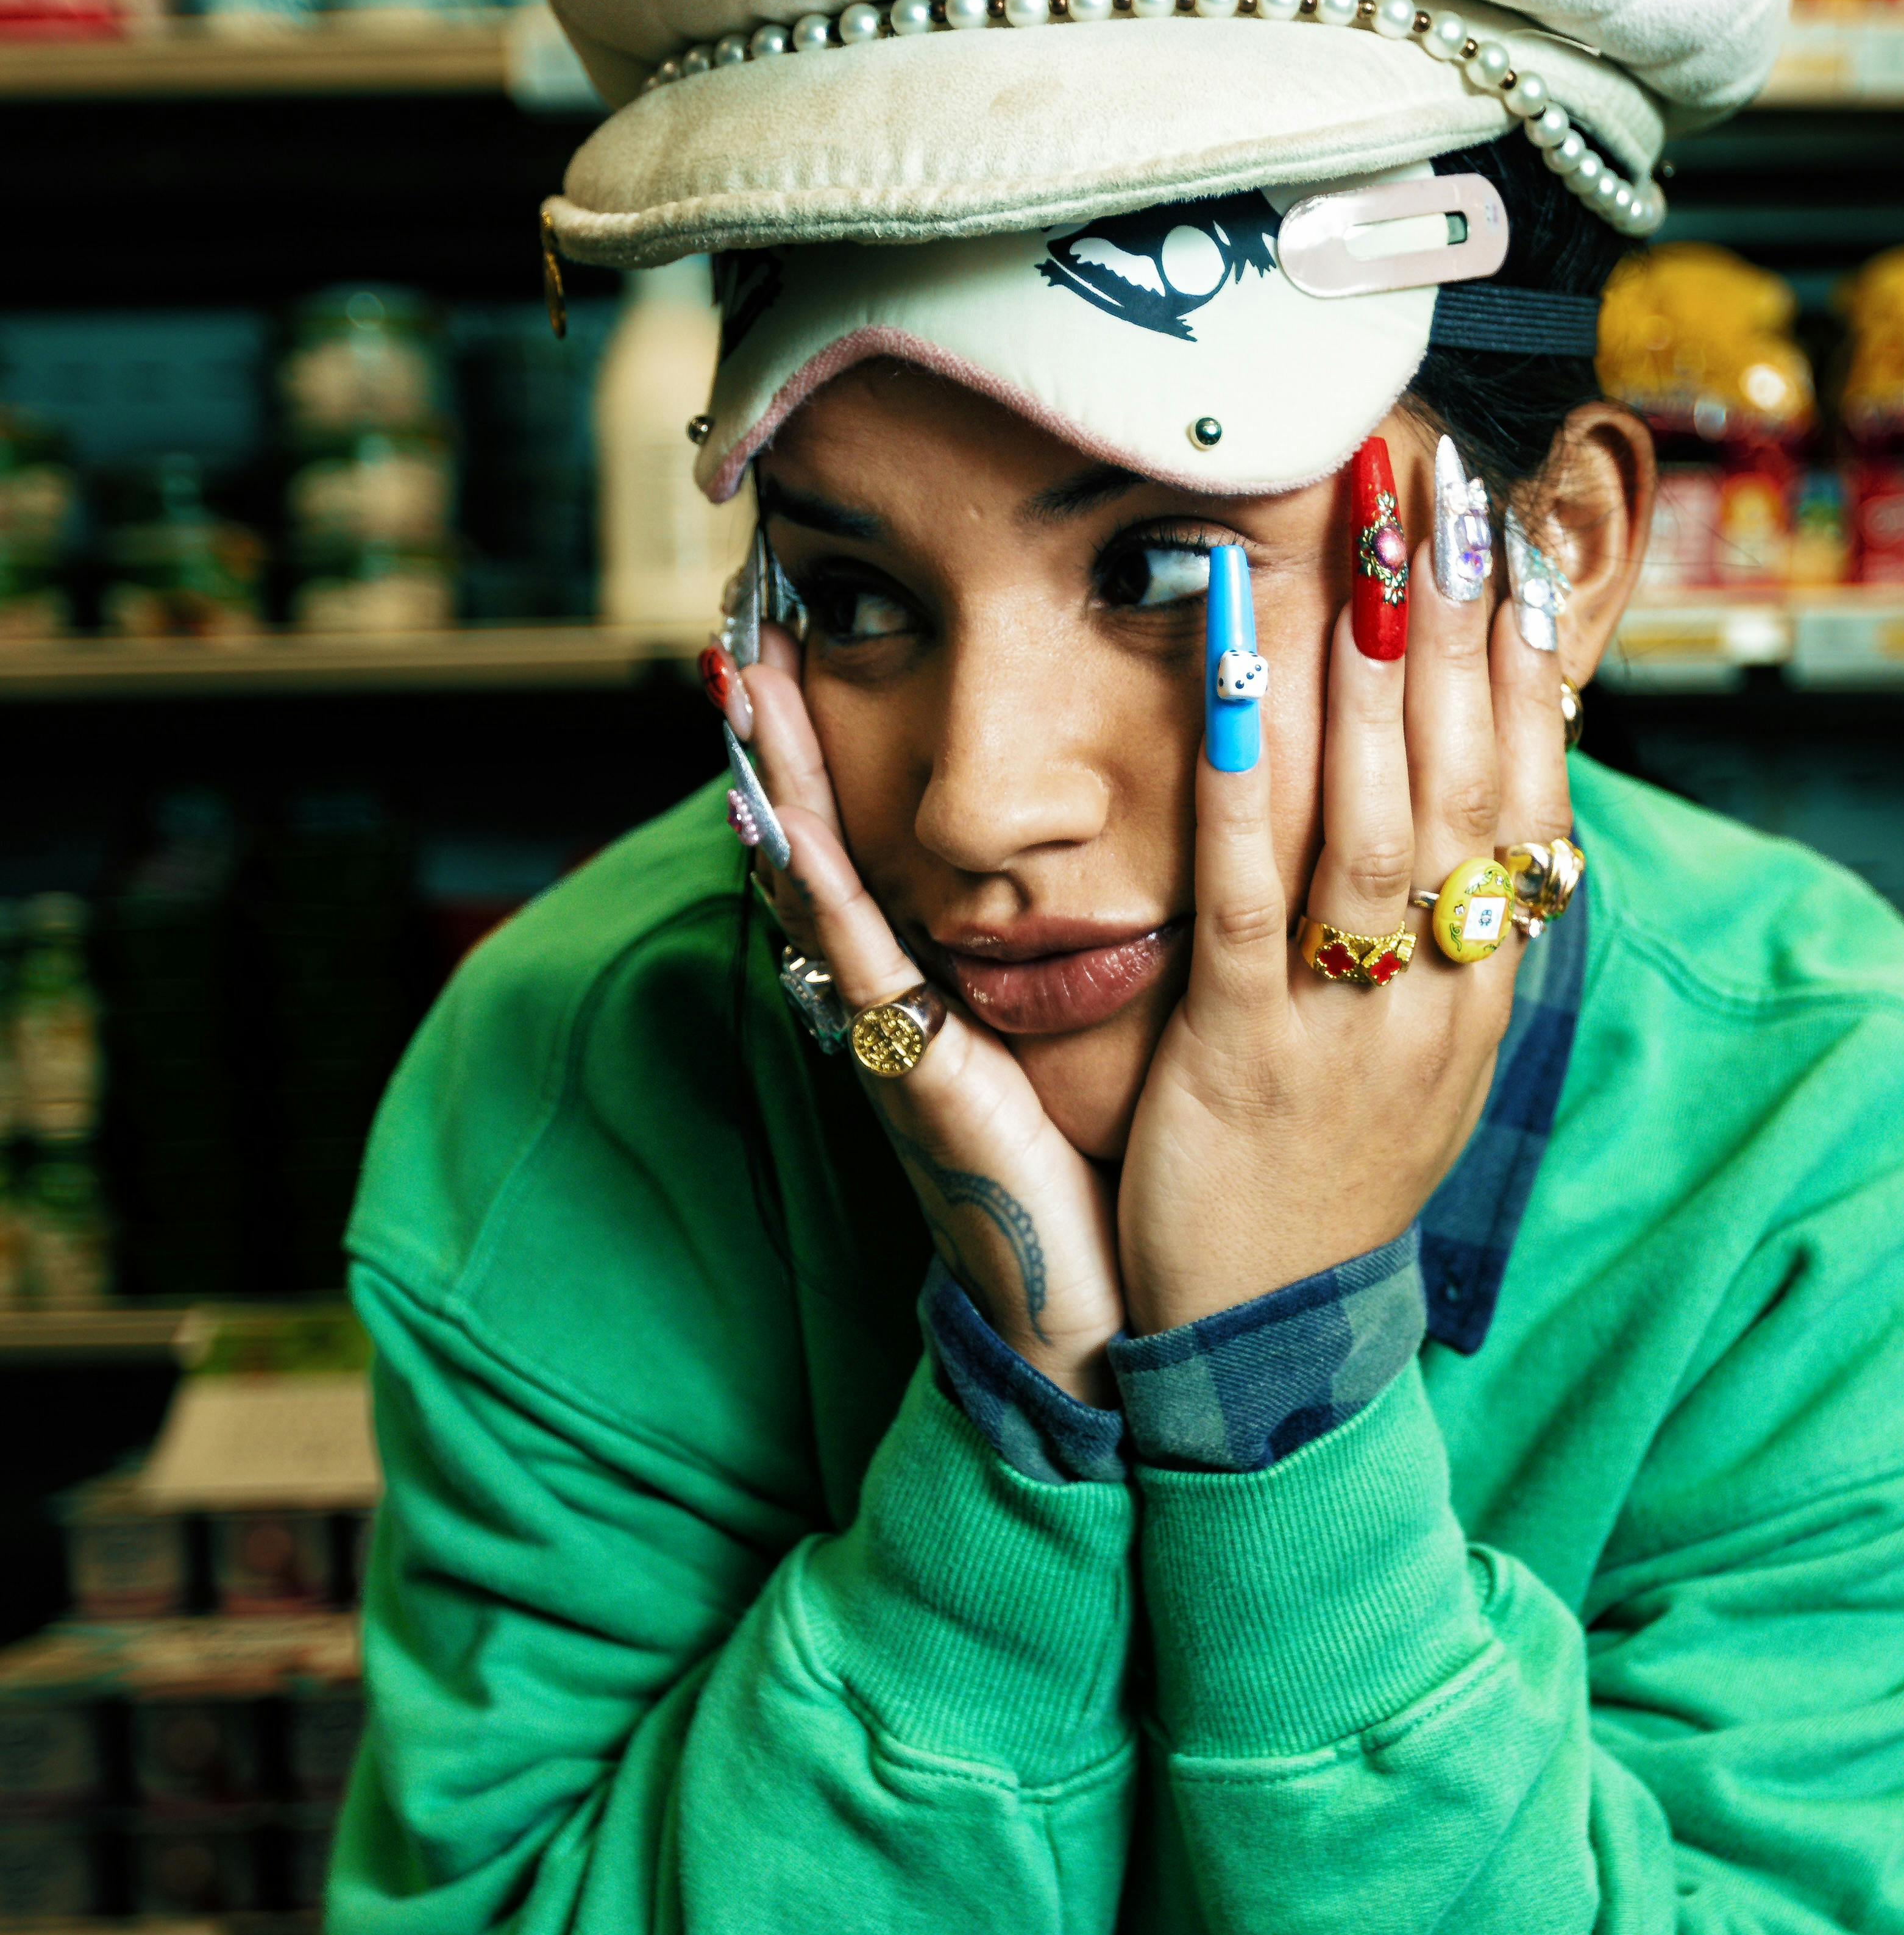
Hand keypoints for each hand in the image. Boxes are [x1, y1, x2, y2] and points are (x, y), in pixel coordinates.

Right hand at [725, 625, 1125, 1403]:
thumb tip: (1133, 870)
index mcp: (944, 986)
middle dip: (787, 737)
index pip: (881, 842)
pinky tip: (778, 816)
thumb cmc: (1105, 1179)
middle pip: (828, 840)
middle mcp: (902, 999)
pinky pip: (854, 955)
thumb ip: (1087, 966)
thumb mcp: (1089, 1046)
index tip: (822, 647)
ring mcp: (894, 1032)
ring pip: (820, 879)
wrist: (1095, 1314)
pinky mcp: (913, 1070)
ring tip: (740, 678)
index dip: (842, 750)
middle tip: (752, 620)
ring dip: (777, 778)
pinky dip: (814, 881)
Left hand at [1115, 439, 1571, 1338]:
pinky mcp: (1248, 1053)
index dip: (1515, 654)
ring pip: (1373, 816)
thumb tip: (1472, 799)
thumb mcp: (1417, 1050)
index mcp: (1485, 984)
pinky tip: (1239, 663)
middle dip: (1449, 619)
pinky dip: (1248, 768)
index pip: (1523, 789)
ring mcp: (1351, 1021)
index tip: (1504, 530)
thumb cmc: (1328, 1179)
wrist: (1274, 1348)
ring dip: (1369, 663)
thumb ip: (1443, 928)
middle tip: (1435, 477)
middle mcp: (1442, 990)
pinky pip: (1252, 891)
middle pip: (1459, 776)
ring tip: (1362, 529)